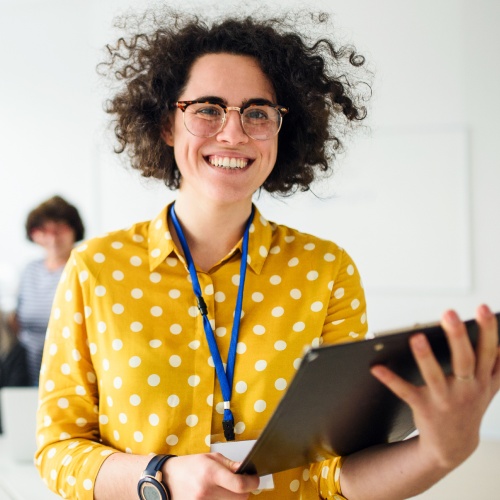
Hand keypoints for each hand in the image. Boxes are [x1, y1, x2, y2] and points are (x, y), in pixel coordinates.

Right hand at [163, 452, 258, 499]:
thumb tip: (246, 469)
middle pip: (240, 498)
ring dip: (234, 498)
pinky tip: (219, 496)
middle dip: (244, 491)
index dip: (252, 482)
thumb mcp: (210, 458)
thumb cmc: (189, 466)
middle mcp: (207, 491)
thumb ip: (230, 465)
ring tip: (226, 490)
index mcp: (211, 473)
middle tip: (241, 484)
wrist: (167, 479)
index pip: (240, 484)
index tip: (254, 479)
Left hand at [371, 304, 499, 470]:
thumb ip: (498, 365)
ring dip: (425, 357)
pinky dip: (390, 380)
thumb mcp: (489, 387)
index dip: (488, 330)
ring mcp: (445, 400)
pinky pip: (405, 392)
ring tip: (415, 336)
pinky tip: (376, 367)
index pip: (488, 351)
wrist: (453, 446)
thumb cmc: (469, 406)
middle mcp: (467, 390)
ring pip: (435, 376)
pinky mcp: (424, 409)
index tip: (483, 308)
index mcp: (482, 380)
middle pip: (464, 360)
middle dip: (458, 337)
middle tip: (448, 313)